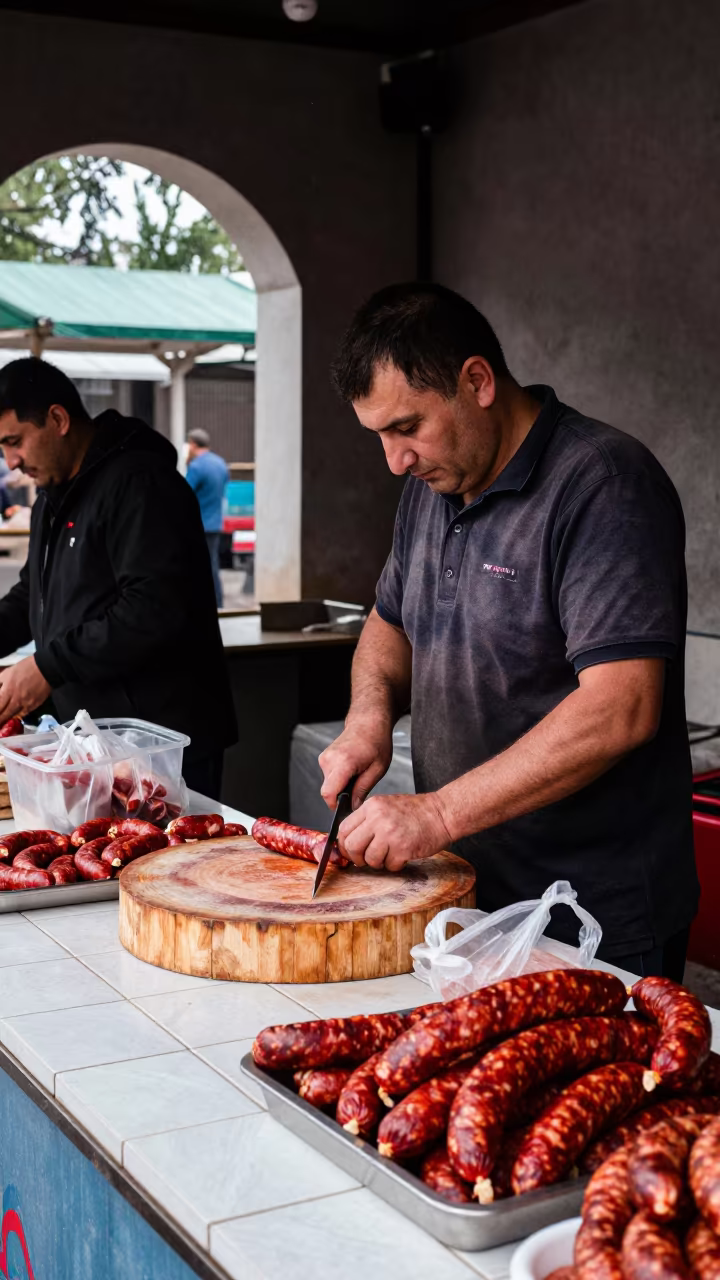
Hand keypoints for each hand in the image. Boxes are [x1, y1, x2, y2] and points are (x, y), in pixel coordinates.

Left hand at [0, 657, 51, 721]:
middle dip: (0, 719)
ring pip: (14, 716)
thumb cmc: (26, 668)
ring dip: (7, 719)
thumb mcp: (7, 672)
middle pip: (4, 714)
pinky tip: (14, 717)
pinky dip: (18, 716)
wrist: (45, 668)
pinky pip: (24, 714)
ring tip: (3, 722)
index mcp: (7, 690)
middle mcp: (15, 699)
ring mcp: (25, 703)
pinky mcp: (34, 705)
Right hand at [319, 719, 392, 809]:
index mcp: (343, 762)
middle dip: (342, 794)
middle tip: (359, 786)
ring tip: (357, 773)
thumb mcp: (377, 769)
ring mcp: (325, 757)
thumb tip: (353, 806)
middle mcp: (330, 759)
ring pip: (328, 784)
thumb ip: (363, 789)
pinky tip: (351, 769)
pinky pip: (328, 776)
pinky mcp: (324, 757)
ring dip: (341, 785)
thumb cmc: (376, 741)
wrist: (368, 722)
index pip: (328, 792)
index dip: (335, 804)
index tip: (345, 807)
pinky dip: (339, 777)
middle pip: (328, 790)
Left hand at [337, 791, 452, 871]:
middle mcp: (378, 818)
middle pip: (352, 846)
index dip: (343, 845)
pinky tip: (402, 855)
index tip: (349, 852)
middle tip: (365, 860)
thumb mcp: (386, 806)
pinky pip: (389, 865)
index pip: (344, 829)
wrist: (442, 813)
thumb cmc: (416, 812)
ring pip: (370, 859)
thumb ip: (367, 820)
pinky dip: (395, 865)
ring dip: (379, 862)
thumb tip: (349, 841)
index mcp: (372, 806)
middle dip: (357, 858)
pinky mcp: (403, 848)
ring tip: (390, 855)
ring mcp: (390, 833)